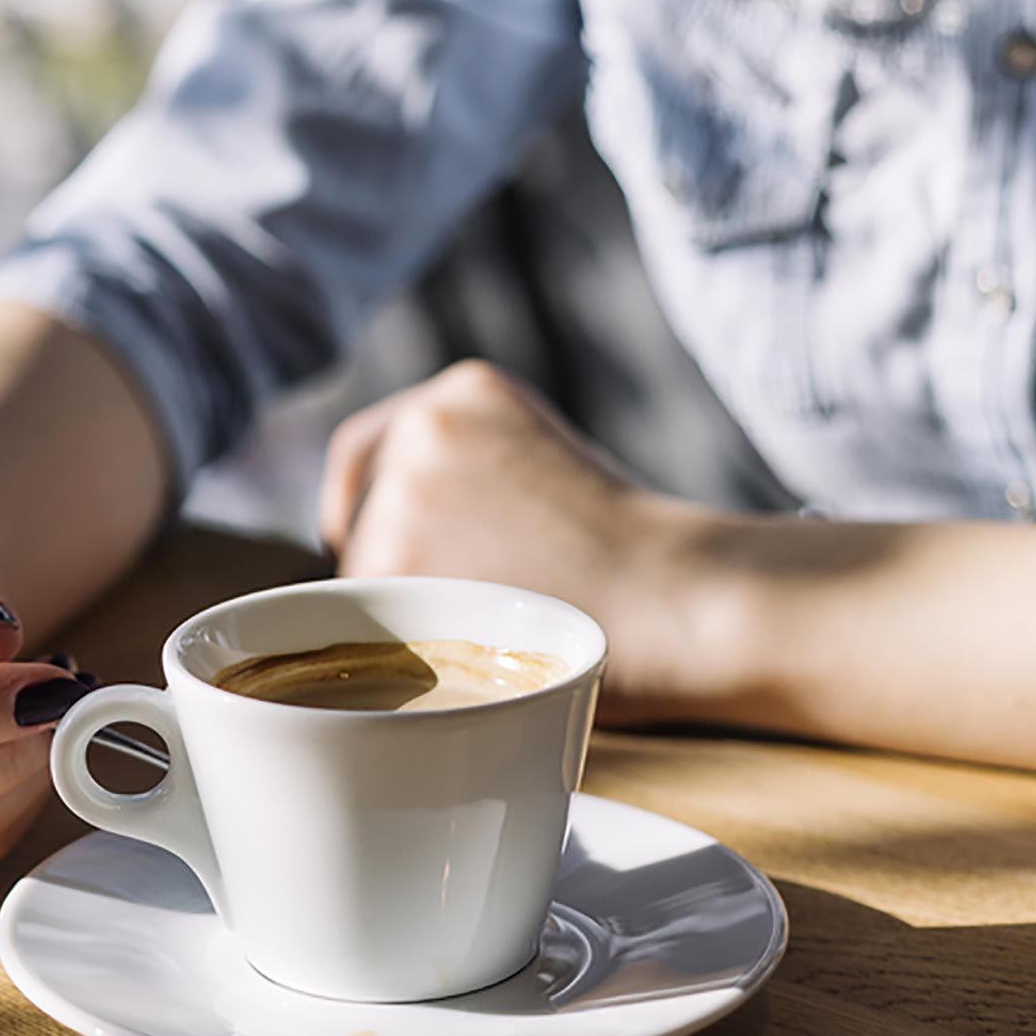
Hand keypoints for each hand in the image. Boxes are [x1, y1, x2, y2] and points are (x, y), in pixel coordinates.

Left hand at [318, 361, 701, 719]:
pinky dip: (408, 641)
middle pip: (360, 517)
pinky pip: (366, 616)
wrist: (675, 601)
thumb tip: (377, 523)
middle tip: (466, 606)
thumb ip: (462, 472)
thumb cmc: (625, 559)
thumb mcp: (538, 467)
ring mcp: (402, 493)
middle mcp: (423, 425)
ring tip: (488, 628)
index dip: (370, 510)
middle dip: (393, 564)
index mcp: (462, 391)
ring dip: (401, 608)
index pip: (369, 456)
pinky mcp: (392, 561)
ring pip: (361, 571)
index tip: (387, 551)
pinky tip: (474, 645)